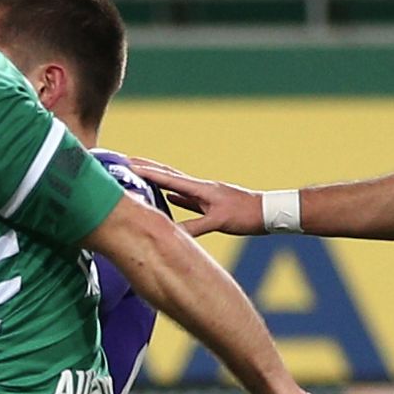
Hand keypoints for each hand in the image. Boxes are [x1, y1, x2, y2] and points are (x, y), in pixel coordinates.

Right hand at [129, 162, 261, 238]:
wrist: (268, 213)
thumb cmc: (245, 215)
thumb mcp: (218, 221)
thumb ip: (194, 227)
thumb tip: (170, 233)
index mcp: (199, 188)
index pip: (167, 177)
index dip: (146, 171)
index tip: (126, 164)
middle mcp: (199, 188)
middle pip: (167, 174)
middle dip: (147, 167)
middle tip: (126, 160)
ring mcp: (204, 195)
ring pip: (174, 184)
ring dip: (157, 179)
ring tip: (140, 175)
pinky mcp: (209, 203)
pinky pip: (185, 197)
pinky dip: (172, 195)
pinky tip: (168, 197)